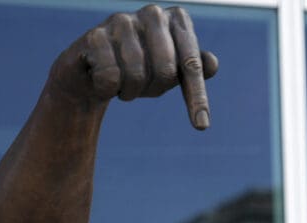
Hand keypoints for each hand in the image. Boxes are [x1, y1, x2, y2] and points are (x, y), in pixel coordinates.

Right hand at [49, 5, 217, 128]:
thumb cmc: (143, 68)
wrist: (93, 70)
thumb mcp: (174, 71)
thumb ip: (195, 67)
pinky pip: (111, 78)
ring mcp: (122, 21)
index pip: (192, 65)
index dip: (197, 98)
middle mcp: (153, 13)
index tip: (202, 126)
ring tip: (123, 82)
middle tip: (144, 87)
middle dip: (155, 89)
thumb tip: (212, 63)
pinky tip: (103, 79)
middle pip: (166, 71)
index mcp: (178, 19)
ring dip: (131, 92)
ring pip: (137, 75)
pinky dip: (109, 89)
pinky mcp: (95, 35)